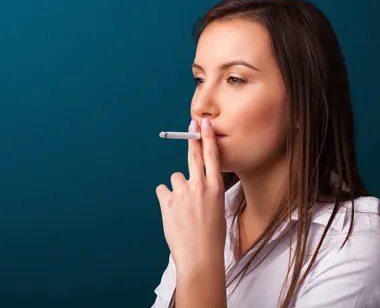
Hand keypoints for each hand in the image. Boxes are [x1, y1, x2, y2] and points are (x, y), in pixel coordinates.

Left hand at [156, 118, 226, 279]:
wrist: (200, 257)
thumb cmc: (211, 236)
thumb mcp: (216, 209)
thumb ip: (205, 191)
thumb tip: (193, 182)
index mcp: (215, 189)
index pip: (212, 156)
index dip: (207, 137)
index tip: (204, 122)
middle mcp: (199, 186)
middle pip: (194, 155)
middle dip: (192, 137)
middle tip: (191, 122)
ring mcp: (183, 192)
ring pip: (175, 178)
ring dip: (176, 189)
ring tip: (182, 209)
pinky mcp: (167, 201)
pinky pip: (163, 191)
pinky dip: (165, 199)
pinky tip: (172, 213)